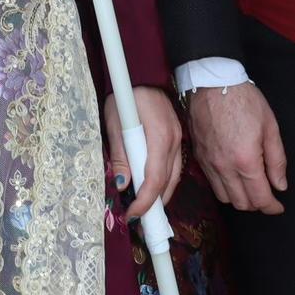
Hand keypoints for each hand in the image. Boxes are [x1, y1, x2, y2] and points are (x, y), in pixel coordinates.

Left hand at [103, 86, 183, 219]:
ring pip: (173, 177)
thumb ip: (120, 155)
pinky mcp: (178, 139)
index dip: (145, 202)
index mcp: (159, 137)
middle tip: (138, 219)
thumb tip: (123, 186)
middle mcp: (174, 141)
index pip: (155, 179)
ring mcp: (179, 140)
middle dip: (154, 205)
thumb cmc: (125, 96)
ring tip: (145, 209)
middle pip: (167, 182)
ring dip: (160, 195)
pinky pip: (174, 166)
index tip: (132, 215)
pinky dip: (164, 181)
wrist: (144, 75)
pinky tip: (153, 188)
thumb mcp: (115, 123)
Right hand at [186, 83, 286, 214]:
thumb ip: (276, 160)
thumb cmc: (244, 100)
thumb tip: (280, 185)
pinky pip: (212, 183)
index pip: (260, 198)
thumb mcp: (270, 127)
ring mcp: (209, 163)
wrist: (212, 82)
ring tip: (250, 187)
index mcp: (245, 160)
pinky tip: (234, 176)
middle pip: (241, 203)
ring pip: (224, 198)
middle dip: (257, 204)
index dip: (272, 207)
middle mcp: (224, 167)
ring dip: (239, 198)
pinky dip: (225, 187)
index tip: (278, 206)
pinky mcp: (199, 157)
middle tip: (267, 195)